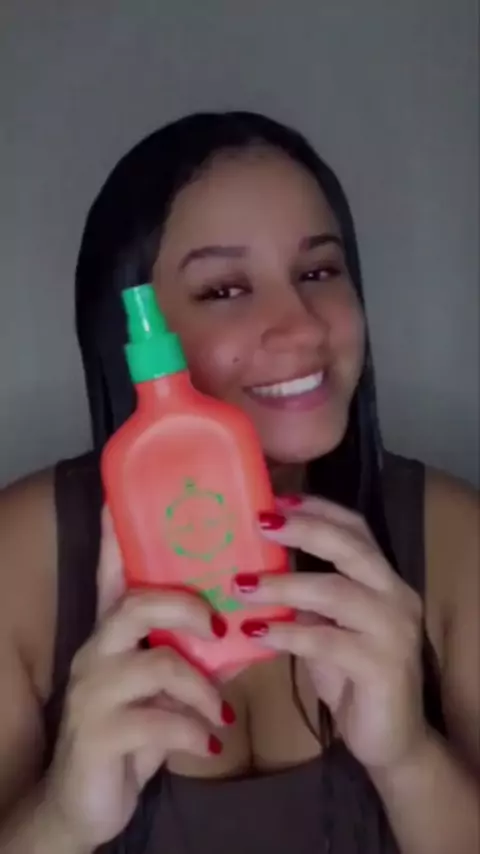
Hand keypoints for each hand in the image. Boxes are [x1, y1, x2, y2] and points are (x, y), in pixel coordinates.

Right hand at [44, 508, 232, 850]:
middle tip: (219, 625)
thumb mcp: (164, 682)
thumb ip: (194, 648)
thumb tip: (249, 619)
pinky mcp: (99, 735)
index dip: (117, 533)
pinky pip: (157, 722)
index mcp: (113, 630)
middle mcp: (96, 650)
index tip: (123, 495)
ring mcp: (92, 692)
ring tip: (220, 708)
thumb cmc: (133, 726)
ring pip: (154, 663)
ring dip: (200, 686)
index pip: (113, 570)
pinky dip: (192, 730)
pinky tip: (209, 742)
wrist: (86, 799)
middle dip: (185, 607)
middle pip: (136, 604)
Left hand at [234, 496, 426, 771]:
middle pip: (350, 547)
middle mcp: (396, 595)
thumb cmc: (353, 677)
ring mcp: (394, 630)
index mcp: (384, 579)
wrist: (392, 740)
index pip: (356, 528)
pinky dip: (288, 633)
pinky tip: (256, 631)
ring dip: (284, 583)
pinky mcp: (382, 665)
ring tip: (241, 584)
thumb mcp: (327, 628)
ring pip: (335, 591)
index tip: (276, 499)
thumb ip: (305, 599)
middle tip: (258, 523)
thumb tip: (251, 567)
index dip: (318, 509)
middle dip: (303, 530)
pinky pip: (327, 640)